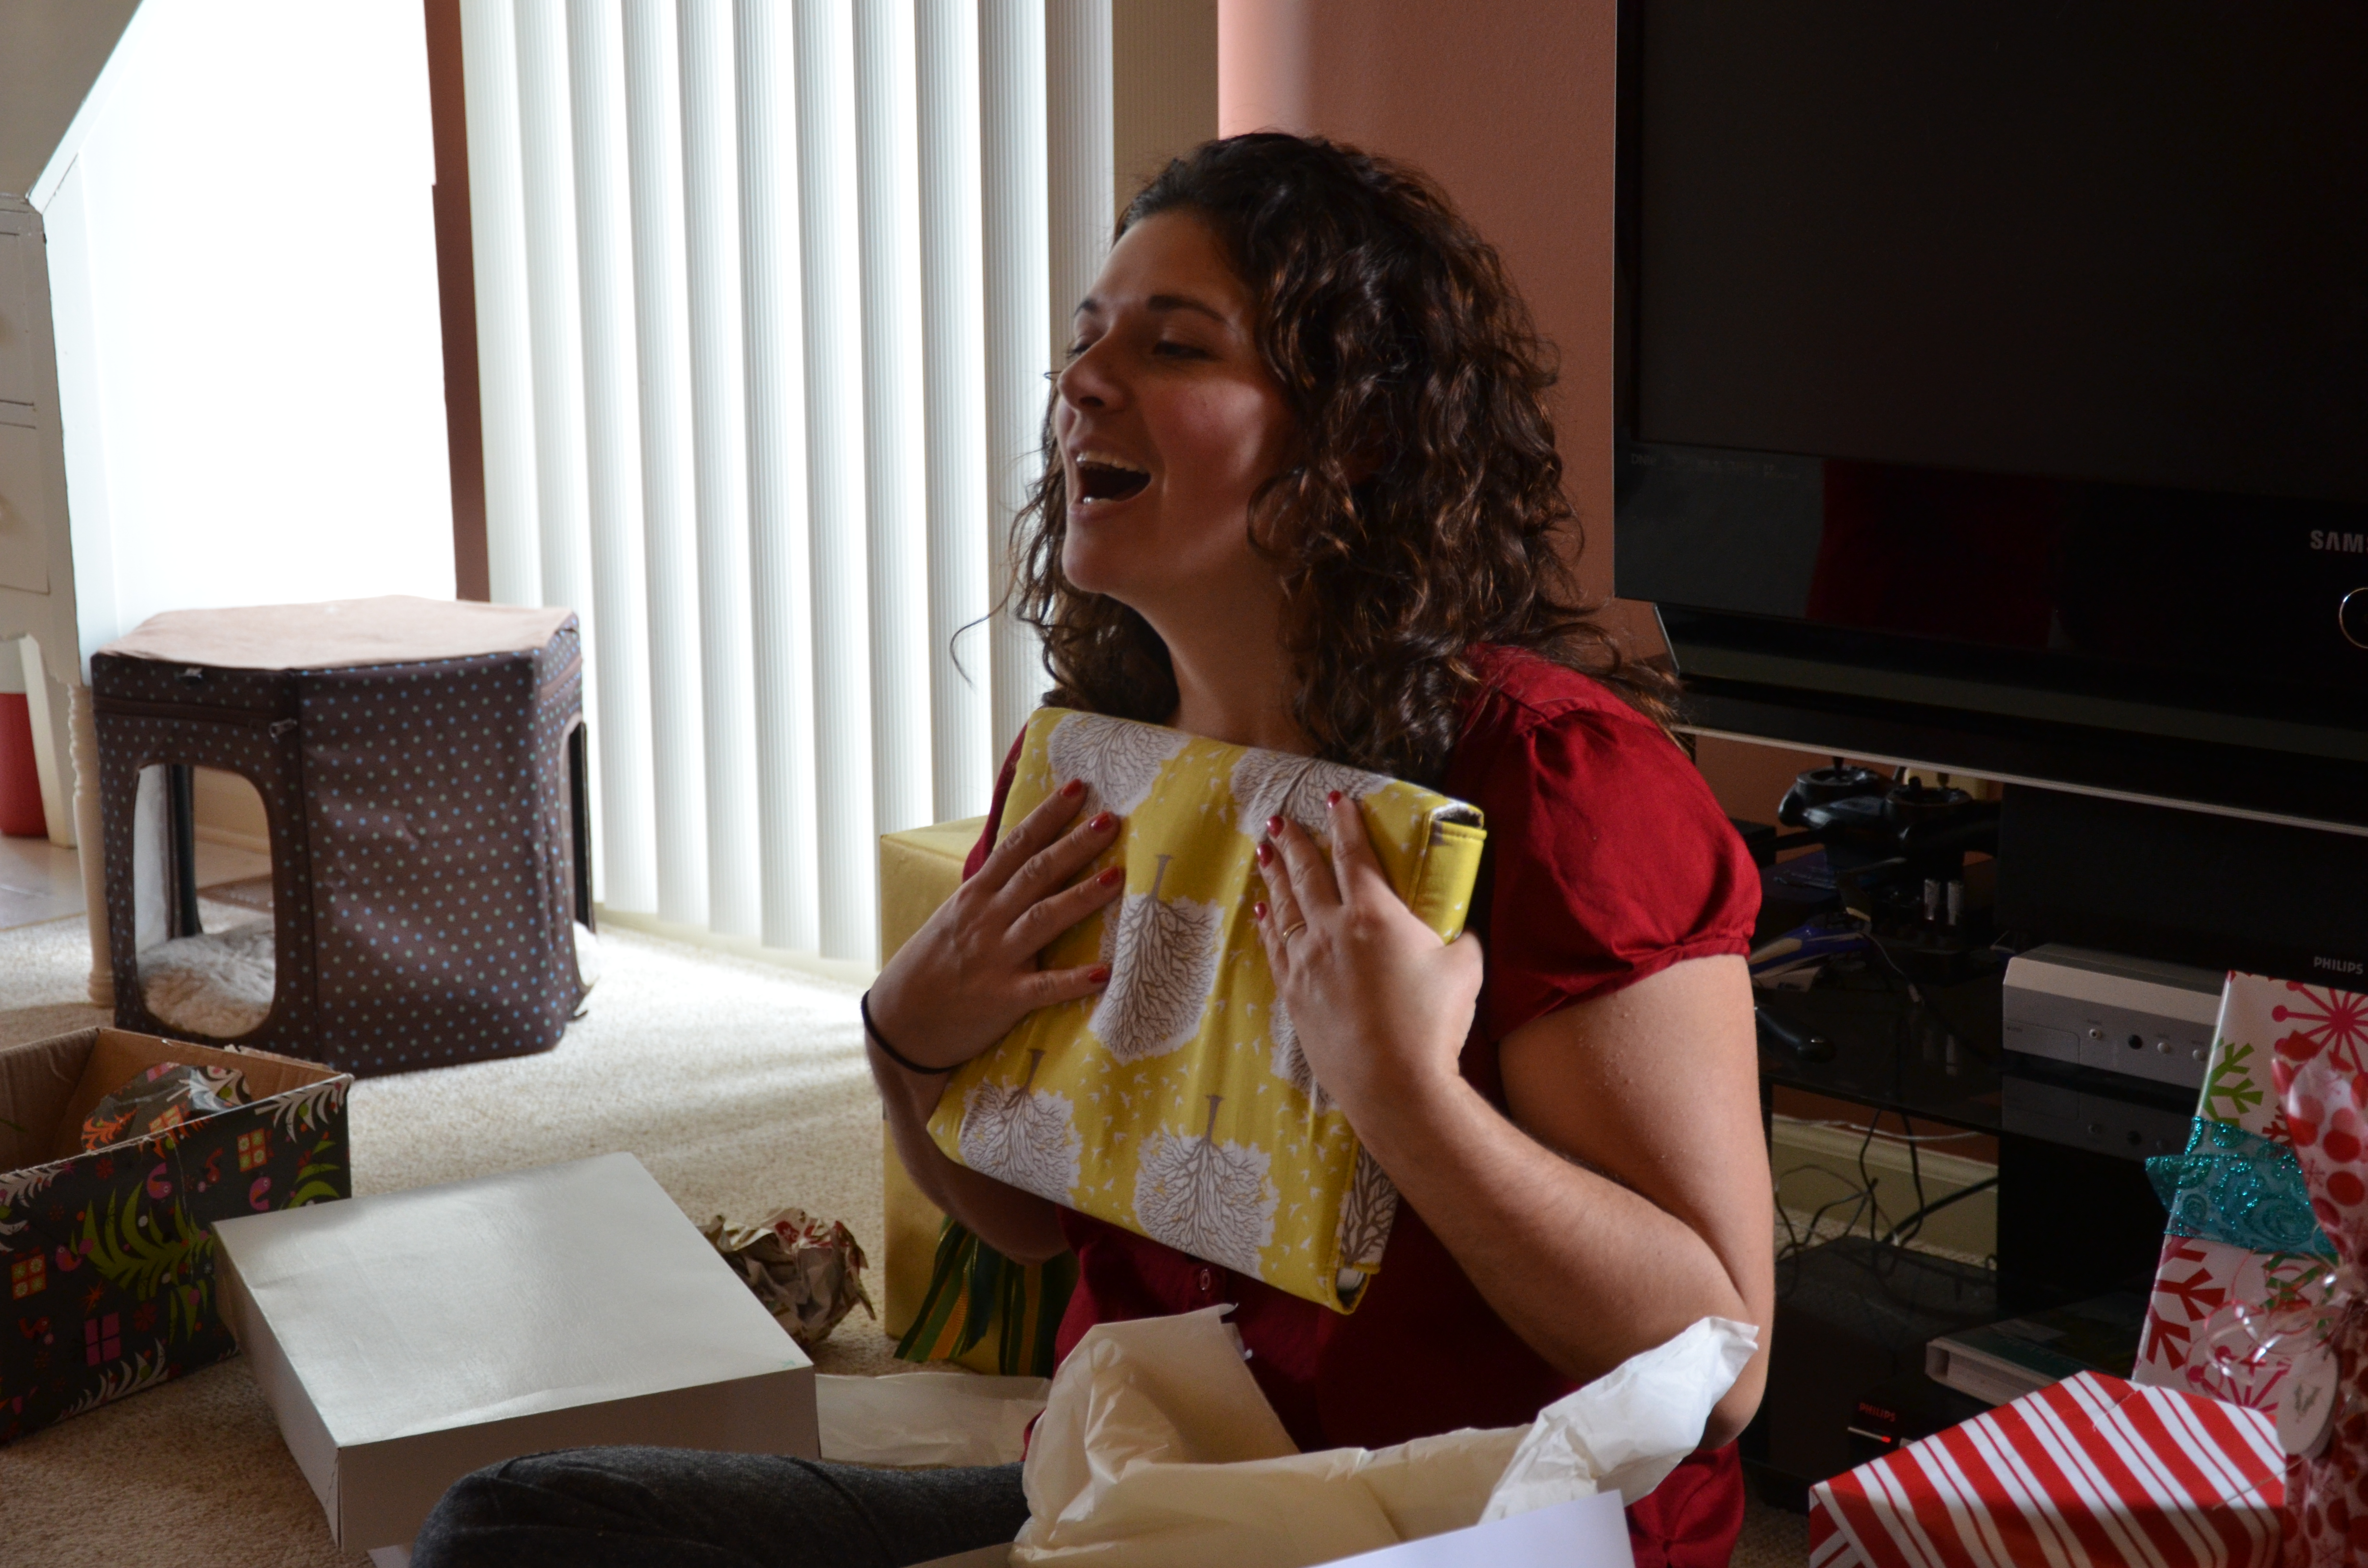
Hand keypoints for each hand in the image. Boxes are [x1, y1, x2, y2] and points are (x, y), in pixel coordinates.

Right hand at [867, 779, 1125, 1072]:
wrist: (898, 1023)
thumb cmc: (933, 965)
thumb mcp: (956, 916)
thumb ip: (992, 890)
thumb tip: (1027, 857)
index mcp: (975, 895)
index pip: (1016, 846)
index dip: (1048, 816)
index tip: (1078, 788)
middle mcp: (986, 919)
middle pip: (1036, 873)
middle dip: (1074, 845)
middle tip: (1111, 820)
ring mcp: (995, 958)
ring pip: (1043, 918)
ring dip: (1082, 896)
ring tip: (1117, 877)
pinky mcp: (1003, 999)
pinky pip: (1043, 988)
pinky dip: (1073, 981)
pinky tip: (1104, 973)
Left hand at [1252, 791, 1483, 1119]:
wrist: (1395, 1083)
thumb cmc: (1434, 1024)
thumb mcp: (1464, 968)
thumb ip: (1460, 939)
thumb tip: (1461, 931)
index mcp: (1375, 915)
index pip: (1355, 856)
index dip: (1345, 824)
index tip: (1334, 800)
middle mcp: (1332, 930)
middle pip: (1307, 874)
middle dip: (1294, 843)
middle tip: (1280, 820)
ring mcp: (1307, 963)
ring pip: (1284, 907)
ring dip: (1275, 876)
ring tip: (1265, 853)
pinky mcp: (1295, 994)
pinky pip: (1275, 947)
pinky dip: (1269, 924)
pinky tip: (1264, 912)